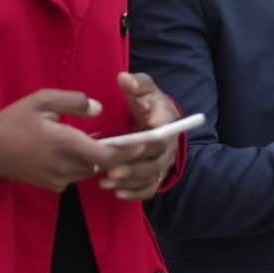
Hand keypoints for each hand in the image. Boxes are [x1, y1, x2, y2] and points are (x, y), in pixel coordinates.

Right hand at [0, 89, 139, 191]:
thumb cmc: (13, 121)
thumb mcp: (42, 101)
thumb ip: (74, 102)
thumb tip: (98, 108)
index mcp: (67, 145)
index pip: (109, 155)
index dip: (130, 151)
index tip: (144, 142)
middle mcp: (67, 167)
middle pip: (103, 165)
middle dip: (117, 154)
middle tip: (131, 139)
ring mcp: (60, 180)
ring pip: (91, 170)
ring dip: (99, 158)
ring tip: (105, 141)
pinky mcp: (53, 186)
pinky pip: (76, 175)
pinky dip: (82, 164)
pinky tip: (75, 149)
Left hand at [98, 72, 180, 200]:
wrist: (158, 119)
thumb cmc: (148, 102)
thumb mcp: (145, 88)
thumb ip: (136, 83)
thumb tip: (123, 78)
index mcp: (167, 125)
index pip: (161, 137)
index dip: (148, 141)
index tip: (127, 143)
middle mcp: (168, 149)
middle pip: (154, 163)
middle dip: (132, 167)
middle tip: (109, 169)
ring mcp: (162, 164)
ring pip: (149, 178)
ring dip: (128, 182)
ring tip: (104, 181)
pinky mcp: (154, 176)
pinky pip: (147, 190)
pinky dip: (133, 193)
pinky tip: (115, 192)